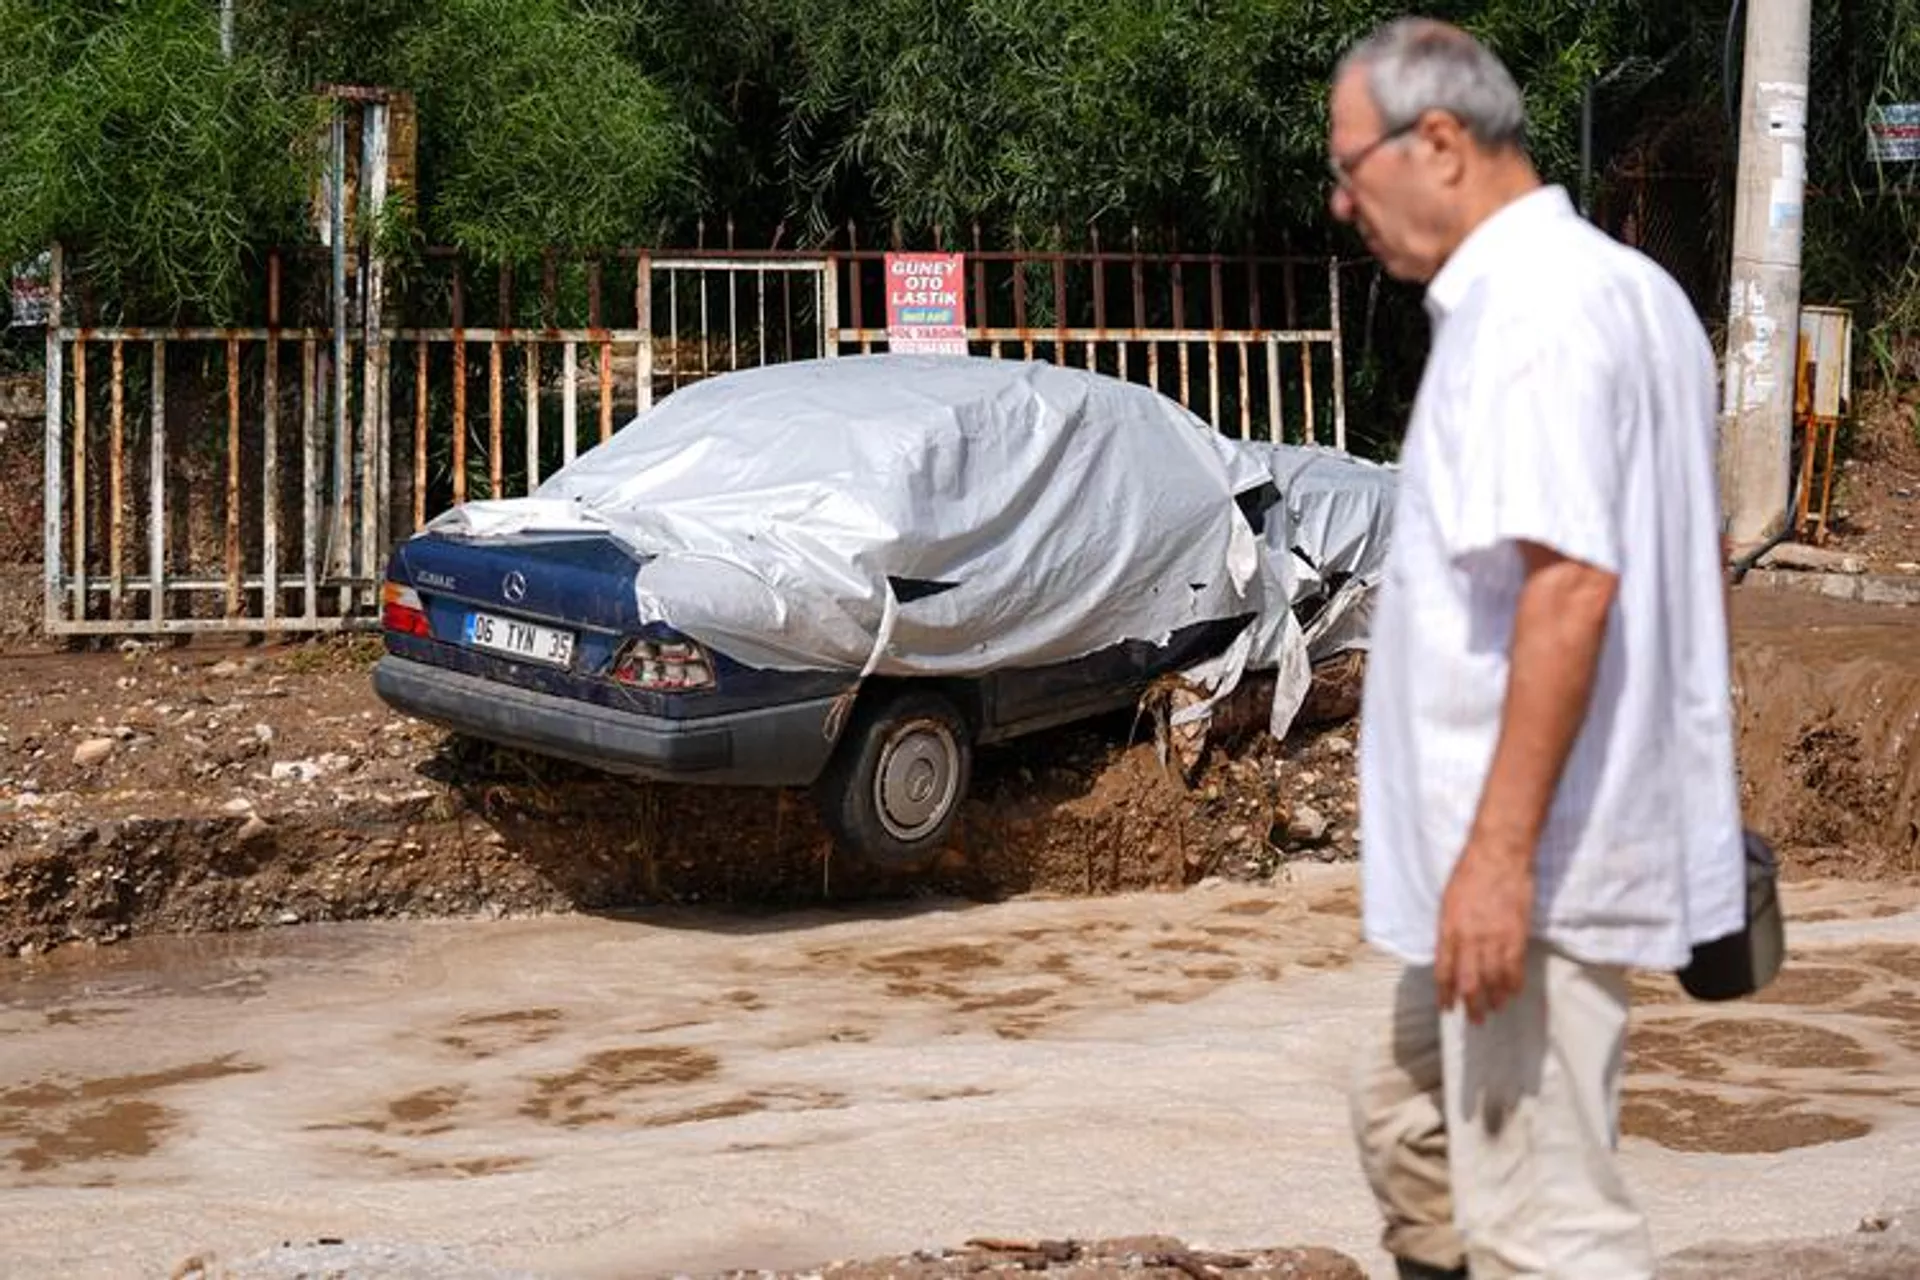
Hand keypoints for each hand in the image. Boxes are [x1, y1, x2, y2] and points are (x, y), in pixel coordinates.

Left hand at [1435, 836, 1534, 1024]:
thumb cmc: (1469, 873)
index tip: (1447, 1008)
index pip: (1444, 972)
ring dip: (1494, 999)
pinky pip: (1514, 969)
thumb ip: (1449, 930)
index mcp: (1448, 930)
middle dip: (1471, 1005)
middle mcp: (1469, 939)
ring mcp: (1493, 939)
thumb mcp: (1448, 902)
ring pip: (1492, 980)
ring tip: (1494, 1010)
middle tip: (1474, 1020)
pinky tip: (1512, 994)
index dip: (1445, 993)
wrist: (1498, 855)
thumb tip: (1450, 953)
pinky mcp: (1516, 935)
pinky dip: (1513, 985)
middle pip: (1468, 983)